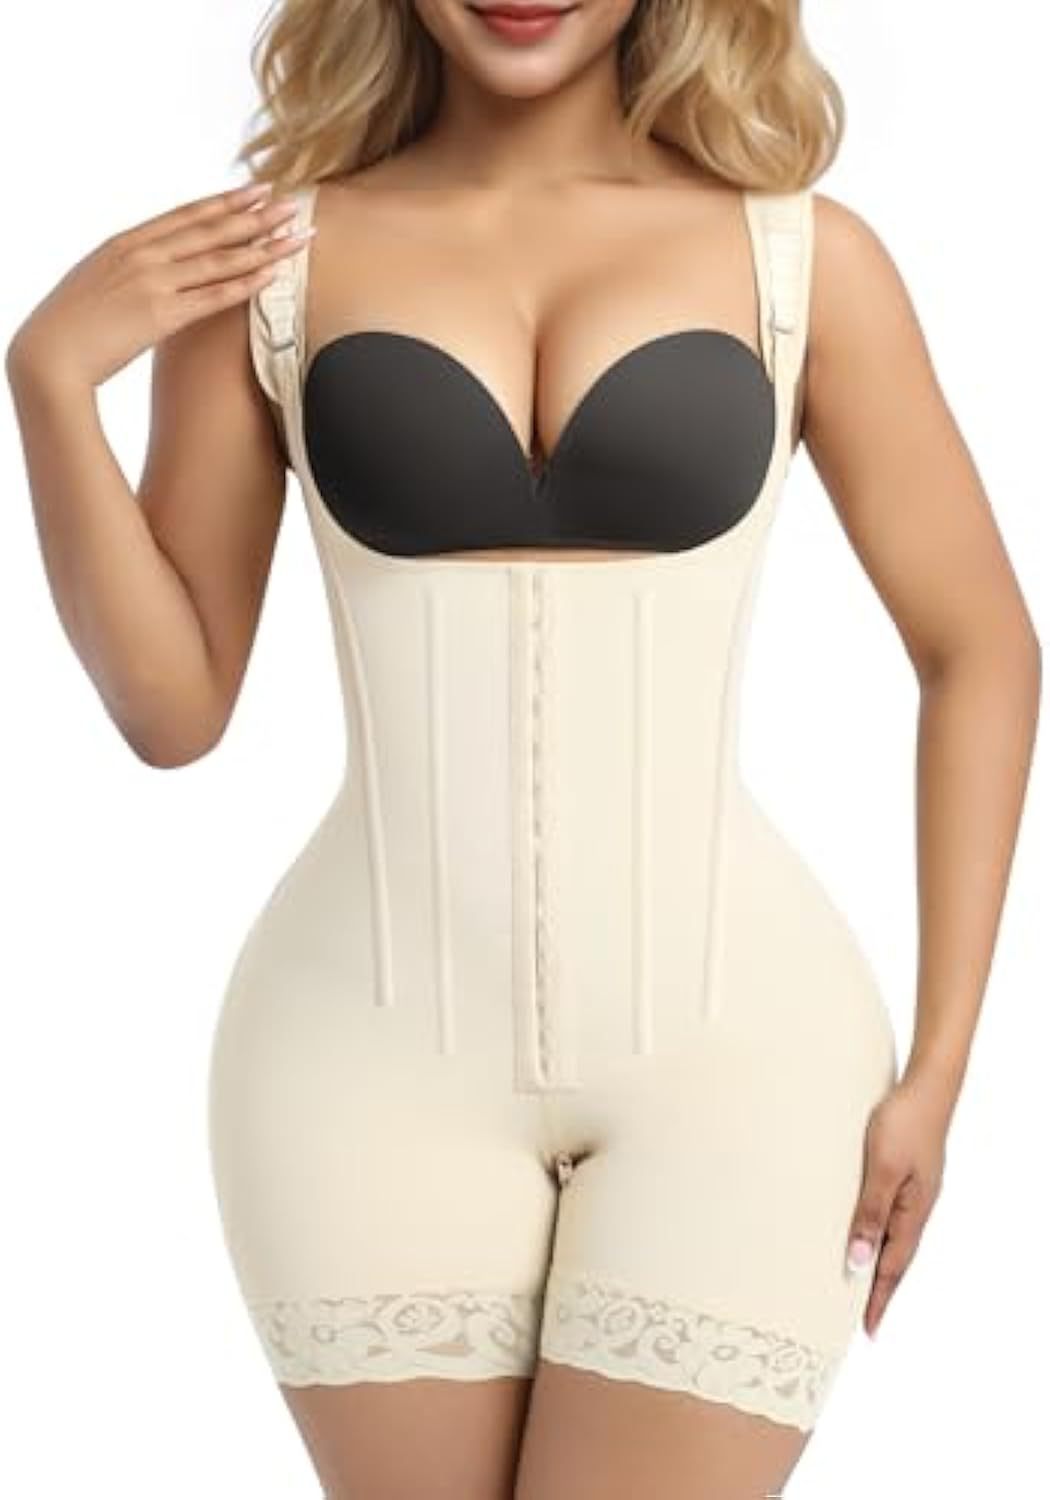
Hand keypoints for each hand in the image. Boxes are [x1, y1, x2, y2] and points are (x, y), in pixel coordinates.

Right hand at [6, 181, 310, 390]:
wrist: (49, 354)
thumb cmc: (70, 327)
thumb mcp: (98, 285)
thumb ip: (127, 273)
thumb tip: (151, 276)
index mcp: (125, 243)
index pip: (185, 215)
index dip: (224, 202)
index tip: (256, 191)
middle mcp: (143, 255)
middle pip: (210, 229)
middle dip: (254, 215)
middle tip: (291, 204)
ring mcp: (153, 282)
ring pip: (219, 258)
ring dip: (262, 245)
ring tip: (296, 234)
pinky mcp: (161, 315)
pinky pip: (213, 296)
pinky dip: (246, 283)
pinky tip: (273, 272)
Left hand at [845, 1073, 949, 1338]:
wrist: (926, 1086)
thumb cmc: (903, 1123)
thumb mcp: (881, 1170)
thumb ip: (870, 1215)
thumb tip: (858, 1262)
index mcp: (913, 1212)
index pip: (892, 1267)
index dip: (878, 1298)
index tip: (868, 1330)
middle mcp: (916, 1207)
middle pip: (895, 1257)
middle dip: (878, 1288)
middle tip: (862, 1317)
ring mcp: (913, 1191)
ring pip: (893, 1235)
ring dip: (877, 1260)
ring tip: (859, 1282)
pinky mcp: (906, 1173)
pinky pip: (890, 1213)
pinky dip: (878, 1231)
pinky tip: (866, 1230)